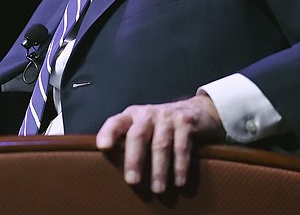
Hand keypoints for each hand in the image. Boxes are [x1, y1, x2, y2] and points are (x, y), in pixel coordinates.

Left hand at [96, 95, 224, 192]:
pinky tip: (179, 181)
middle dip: (134, 159)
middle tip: (132, 181)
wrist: (196, 111)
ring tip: (157, 189)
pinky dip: (180, 165)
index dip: (108, 133)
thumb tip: (113, 170)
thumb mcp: (144, 128)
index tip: (103, 147)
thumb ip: (129, 141)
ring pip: (160, 144)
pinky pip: (182, 146)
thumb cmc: (161, 126)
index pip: (116, 122)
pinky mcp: (186, 122)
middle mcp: (147, 113)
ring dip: (159, 169)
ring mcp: (167, 116)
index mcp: (132, 115)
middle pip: (137, 135)